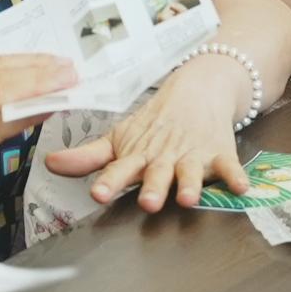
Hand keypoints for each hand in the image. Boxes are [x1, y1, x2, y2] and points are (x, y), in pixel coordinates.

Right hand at [0, 55, 76, 240]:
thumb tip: (31, 93)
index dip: (27, 60)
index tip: (55, 60)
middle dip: (38, 68)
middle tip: (69, 68)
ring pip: (1, 92)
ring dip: (39, 85)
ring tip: (68, 83)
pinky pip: (2, 122)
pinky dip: (30, 112)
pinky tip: (50, 109)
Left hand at [45, 51, 250, 213]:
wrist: (198, 89)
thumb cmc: (154, 123)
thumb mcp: (120, 138)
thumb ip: (89, 157)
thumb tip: (49, 164)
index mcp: (138, 155)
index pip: (120, 169)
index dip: (109, 181)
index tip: (98, 193)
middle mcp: (164, 157)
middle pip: (157, 174)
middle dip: (153, 188)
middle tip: (148, 202)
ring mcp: (193, 155)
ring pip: (191, 172)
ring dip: (191, 184)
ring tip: (188, 198)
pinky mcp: (220, 154)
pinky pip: (230, 167)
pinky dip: (236, 176)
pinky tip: (241, 187)